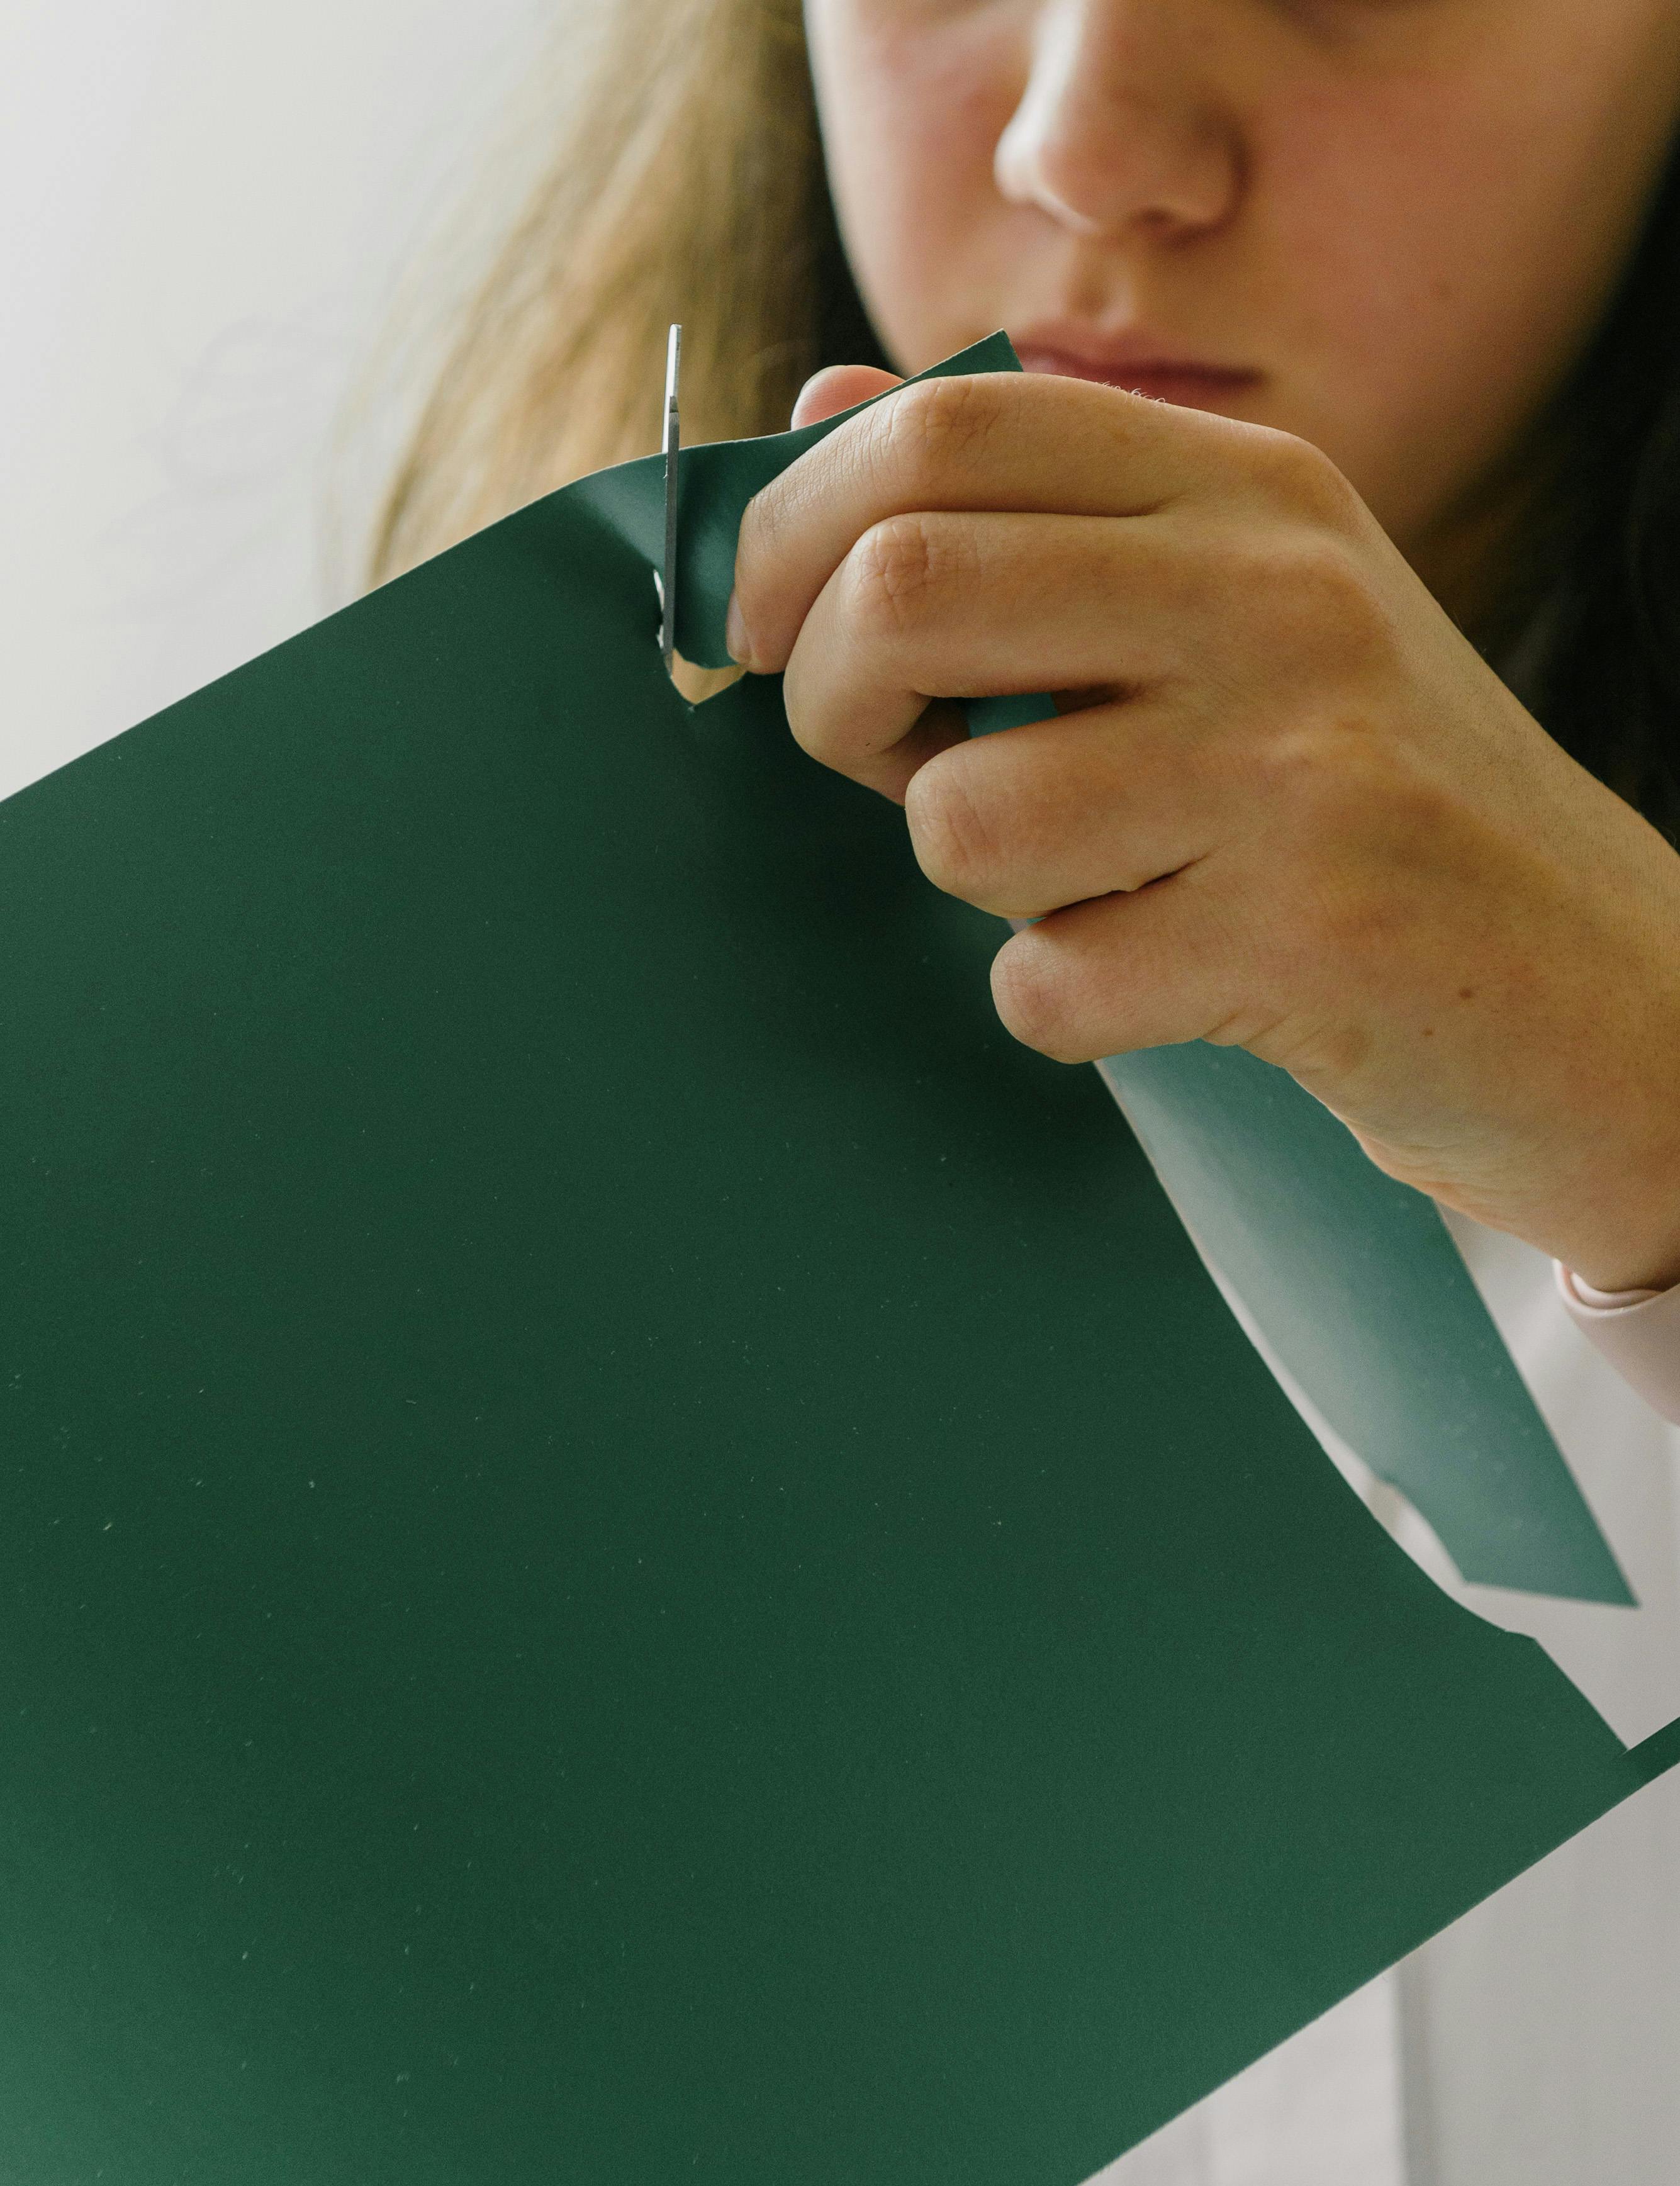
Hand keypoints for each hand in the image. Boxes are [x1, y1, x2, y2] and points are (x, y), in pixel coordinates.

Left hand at [728, 365, 1679, 1292]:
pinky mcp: (1308, 929)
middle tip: (883, 761)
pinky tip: (1169, 980)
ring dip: (981, 884)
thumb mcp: (1235, 609)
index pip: (946, 430)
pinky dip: (1066, 1004)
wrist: (1599, 988)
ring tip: (1093, 883)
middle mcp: (1278, 593)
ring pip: (962, 817)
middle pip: (907, 587)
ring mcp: (1299, 760)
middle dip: (829, 701)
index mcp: (1251, 488)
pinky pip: (1047, 980)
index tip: (758, 627)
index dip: (793, 531)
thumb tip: (816, 409)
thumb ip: (1036, 510)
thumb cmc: (1378, 803)